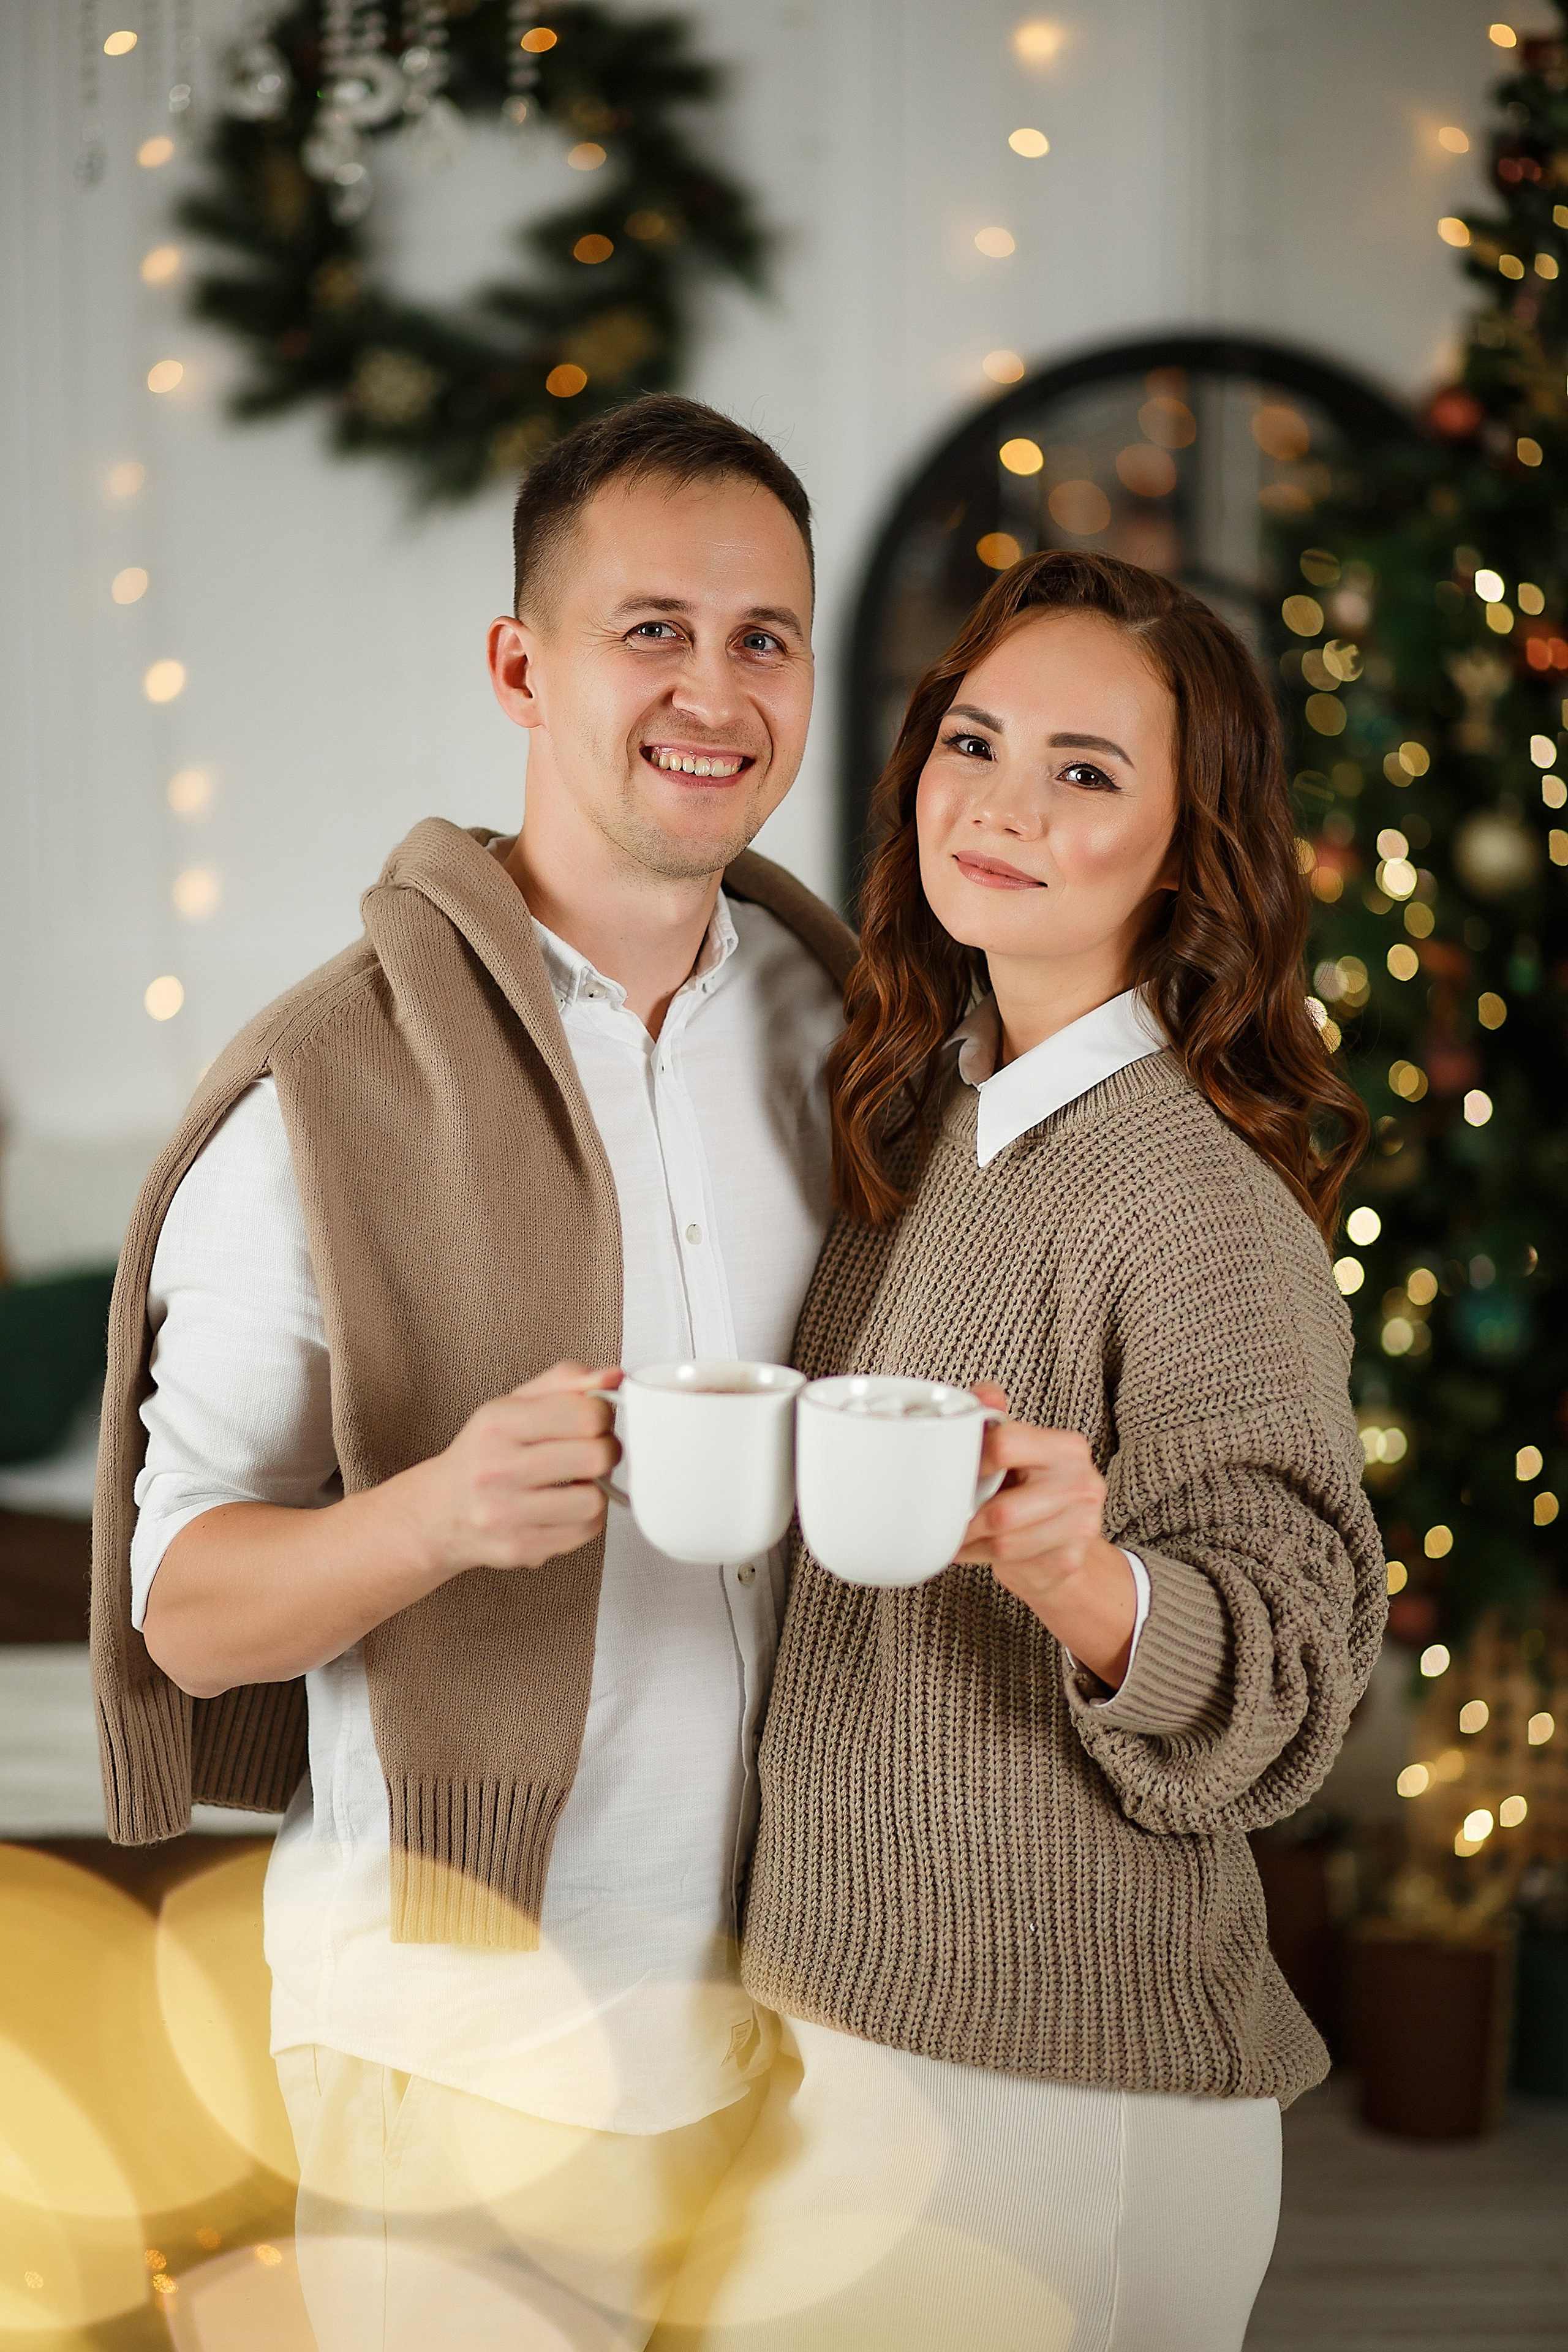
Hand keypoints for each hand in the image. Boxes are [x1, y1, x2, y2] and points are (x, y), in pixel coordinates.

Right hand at [405, 1361, 622, 1577]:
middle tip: (592, 1450)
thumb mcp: (514, 1404)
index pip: (584, 1413)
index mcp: (498, 1422)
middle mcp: (496, 1468)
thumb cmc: (484, 1453)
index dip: (603, 1415)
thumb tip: (614, 1376)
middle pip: (595, 1456)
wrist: (439, 1512)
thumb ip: (565, 1381)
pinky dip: (585, 1517)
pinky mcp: (519, 1548)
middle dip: (606, 1450)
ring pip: (594, 1500)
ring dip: (596, 1489)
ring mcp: (506, 1513)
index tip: (594, 1419)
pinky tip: (565, 1506)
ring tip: (577, 1481)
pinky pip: (585, 1531)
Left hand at [955, 1383, 1136, 1688]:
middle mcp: (1083, 1484)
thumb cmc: (1030, 1489)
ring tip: (957, 1533)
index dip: (972, 1461)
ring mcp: (1081, 1526)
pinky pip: (1010, 1563)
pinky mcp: (1069, 1560)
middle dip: (968, 1517)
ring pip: (1004, 1542)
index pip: (1006, 1445)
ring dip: (970, 1541)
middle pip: (1004, 1510)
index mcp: (1068, 1448)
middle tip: (948, 1513)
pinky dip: (980, 1557)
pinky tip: (974, 1549)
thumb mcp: (1016, 1450)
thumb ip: (996, 1419)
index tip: (953, 1471)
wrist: (1063, 1542)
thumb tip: (985, 1393)